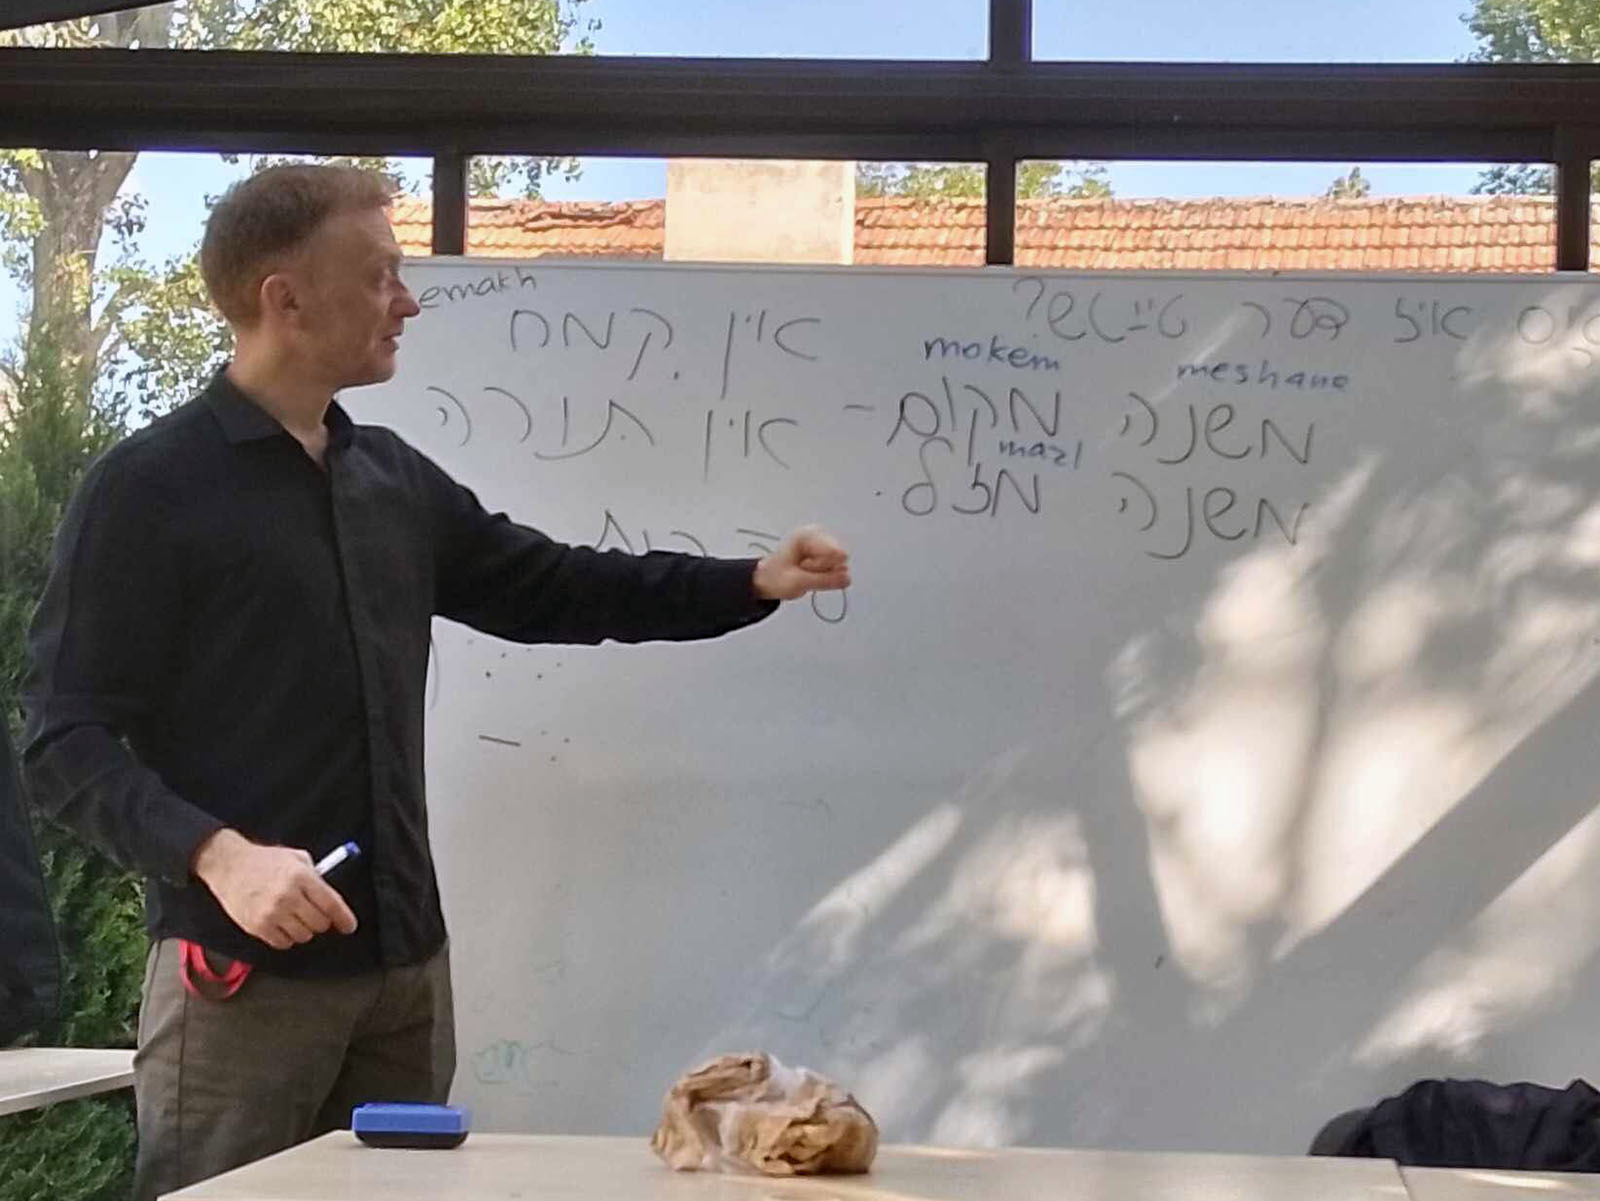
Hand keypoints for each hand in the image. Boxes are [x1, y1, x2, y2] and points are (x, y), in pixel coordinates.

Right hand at [191, 829, 357, 950]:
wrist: (228, 865)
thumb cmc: (263, 861)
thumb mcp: (296, 858)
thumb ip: (316, 876)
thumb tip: (330, 898)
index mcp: (301, 877)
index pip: (331, 904)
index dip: (344, 918)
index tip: (350, 926)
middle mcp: (288, 896)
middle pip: (320, 923)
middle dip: (322, 921)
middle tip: (314, 914)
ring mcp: (272, 913)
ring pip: (303, 936)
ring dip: (304, 930)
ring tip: (294, 917)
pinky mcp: (257, 926)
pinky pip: (283, 943)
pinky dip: (286, 937)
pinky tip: (281, 924)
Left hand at [752, 524, 850, 600]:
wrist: (765, 580)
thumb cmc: (775, 577)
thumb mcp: (798, 582)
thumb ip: (825, 580)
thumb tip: (848, 578)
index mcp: (806, 535)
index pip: (835, 552)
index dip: (822, 566)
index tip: (805, 567)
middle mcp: (816, 534)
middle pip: (838, 558)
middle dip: (823, 570)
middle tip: (804, 571)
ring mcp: (821, 543)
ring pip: (838, 563)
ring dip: (824, 573)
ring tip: (805, 572)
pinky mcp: (825, 552)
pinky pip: (836, 567)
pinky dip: (824, 573)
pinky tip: (810, 572)